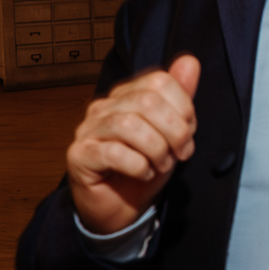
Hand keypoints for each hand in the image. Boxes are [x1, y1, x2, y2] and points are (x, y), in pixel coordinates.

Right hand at [66, 55, 200, 235]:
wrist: (120, 208)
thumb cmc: (144, 168)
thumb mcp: (171, 133)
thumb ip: (180, 97)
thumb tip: (189, 61)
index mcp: (126, 96)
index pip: (159, 82)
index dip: (183, 108)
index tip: (189, 135)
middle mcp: (104, 107)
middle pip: (146, 102)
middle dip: (174, 132)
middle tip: (179, 154)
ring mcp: (88, 130)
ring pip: (129, 125)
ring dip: (156, 150)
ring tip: (160, 165)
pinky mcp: (79, 156)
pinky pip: (113, 152)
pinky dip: (138, 165)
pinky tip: (143, 173)